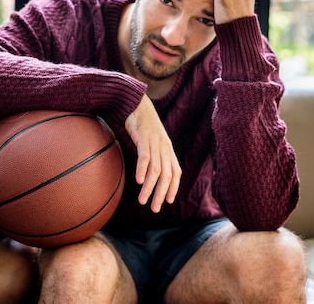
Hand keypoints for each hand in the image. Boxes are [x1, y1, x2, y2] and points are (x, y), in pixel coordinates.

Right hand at [125, 95, 181, 212]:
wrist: (137, 103)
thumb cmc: (143, 123)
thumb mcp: (152, 139)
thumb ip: (154, 153)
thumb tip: (151, 168)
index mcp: (168, 149)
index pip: (176, 172)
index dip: (173, 188)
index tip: (168, 201)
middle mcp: (164, 147)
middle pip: (167, 175)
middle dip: (161, 194)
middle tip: (155, 209)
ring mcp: (155, 143)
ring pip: (156, 170)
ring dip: (150, 188)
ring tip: (143, 201)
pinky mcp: (144, 138)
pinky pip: (145, 157)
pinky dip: (143, 169)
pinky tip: (139, 181)